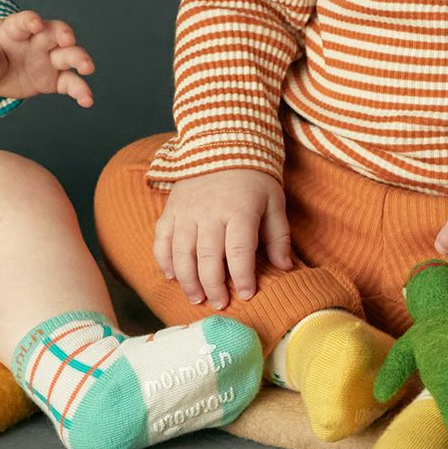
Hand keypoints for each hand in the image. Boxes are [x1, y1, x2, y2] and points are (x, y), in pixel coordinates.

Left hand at [0, 10, 94, 105]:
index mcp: (15, 30)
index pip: (24, 21)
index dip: (30, 21)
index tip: (35, 23)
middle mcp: (38, 42)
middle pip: (55, 33)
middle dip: (64, 34)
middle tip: (68, 40)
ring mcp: (48, 60)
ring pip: (69, 55)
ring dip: (79, 59)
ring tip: (88, 68)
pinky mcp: (54, 79)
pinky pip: (70, 83)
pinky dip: (80, 91)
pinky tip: (87, 100)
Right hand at [153, 168, 292, 308]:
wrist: (224, 144)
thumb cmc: (254, 179)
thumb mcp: (274, 202)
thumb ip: (279, 236)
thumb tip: (286, 268)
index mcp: (240, 210)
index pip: (239, 251)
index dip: (243, 277)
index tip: (247, 295)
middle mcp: (210, 212)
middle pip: (207, 257)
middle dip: (214, 286)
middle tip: (219, 304)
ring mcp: (186, 211)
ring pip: (181, 253)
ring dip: (188, 280)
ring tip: (197, 298)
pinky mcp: (171, 209)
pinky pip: (161, 239)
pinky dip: (164, 261)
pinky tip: (172, 277)